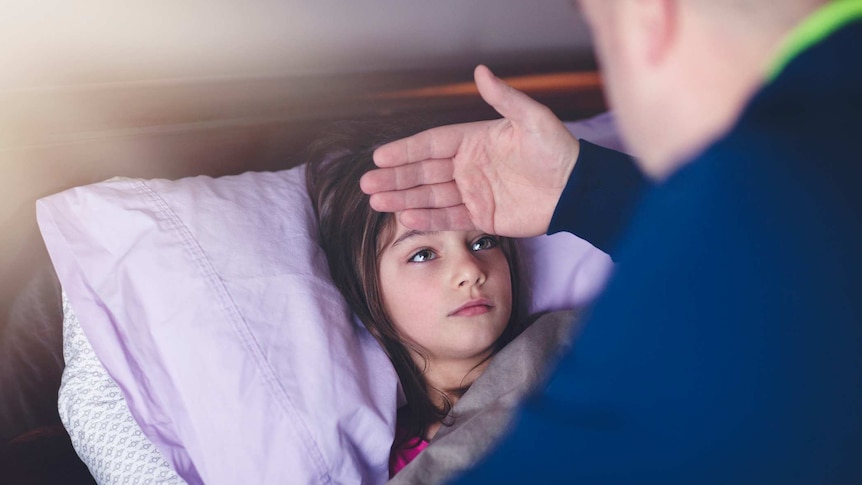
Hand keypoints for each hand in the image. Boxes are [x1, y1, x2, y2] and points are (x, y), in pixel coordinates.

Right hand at [360, 65, 580, 237]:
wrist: (577, 189)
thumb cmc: (558, 150)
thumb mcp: (533, 119)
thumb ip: (505, 98)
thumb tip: (481, 71)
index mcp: (474, 141)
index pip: (432, 144)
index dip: (406, 150)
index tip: (382, 155)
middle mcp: (469, 166)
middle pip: (424, 172)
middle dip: (395, 177)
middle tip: (368, 182)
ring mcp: (473, 192)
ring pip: (430, 196)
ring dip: (403, 199)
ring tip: (376, 202)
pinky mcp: (482, 216)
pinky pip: (449, 218)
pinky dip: (428, 218)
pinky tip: (405, 217)